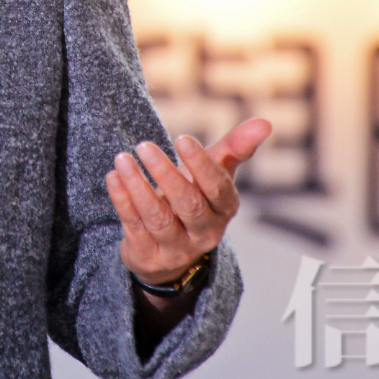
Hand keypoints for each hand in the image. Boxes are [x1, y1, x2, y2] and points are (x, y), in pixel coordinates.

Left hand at [105, 118, 271, 285]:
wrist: (168, 247)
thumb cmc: (195, 196)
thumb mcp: (215, 174)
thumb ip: (235, 148)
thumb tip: (265, 122)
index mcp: (224, 209)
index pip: (218, 188)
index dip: (201, 164)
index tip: (182, 139)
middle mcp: (205, 232)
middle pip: (188, 204)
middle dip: (165, 174)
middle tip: (144, 145)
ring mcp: (176, 248)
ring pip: (157, 217)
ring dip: (137, 186)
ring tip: (122, 158)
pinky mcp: (149, 255)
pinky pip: (134, 227)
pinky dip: (122, 200)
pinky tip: (113, 177)